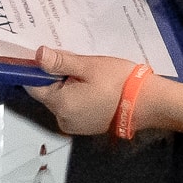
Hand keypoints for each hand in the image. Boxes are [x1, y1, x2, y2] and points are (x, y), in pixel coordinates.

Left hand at [26, 46, 142, 136]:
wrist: (148, 103)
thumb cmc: (117, 81)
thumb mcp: (88, 66)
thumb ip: (60, 61)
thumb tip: (37, 54)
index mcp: (60, 104)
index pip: (34, 86)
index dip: (36, 70)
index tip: (49, 58)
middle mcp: (63, 119)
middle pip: (48, 94)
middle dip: (56, 78)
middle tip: (76, 63)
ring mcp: (75, 126)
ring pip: (61, 101)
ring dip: (68, 88)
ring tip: (87, 75)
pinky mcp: (87, 128)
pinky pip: (73, 109)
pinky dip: (78, 98)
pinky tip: (93, 88)